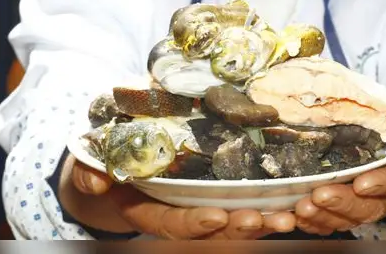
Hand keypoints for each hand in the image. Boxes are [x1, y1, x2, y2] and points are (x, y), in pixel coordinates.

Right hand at [59, 155, 296, 239]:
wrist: (113, 156)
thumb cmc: (106, 154)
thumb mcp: (91, 159)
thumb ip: (92, 170)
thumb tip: (96, 179)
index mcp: (147, 209)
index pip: (172, 224)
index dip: (194, 224)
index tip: (217, 217)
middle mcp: (176, 215)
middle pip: (210, 233)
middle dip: (238, 229)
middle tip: (266, 220)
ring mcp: (198, 207)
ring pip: (232, 224)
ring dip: (260, 223)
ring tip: (287, 218)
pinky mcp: (218, 195)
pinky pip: (244, 206)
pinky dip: (267, 207)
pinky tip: (293, 203)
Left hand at [294, 95, 385, 235]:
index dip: (383, 184)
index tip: (363, 183)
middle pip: (369, 206)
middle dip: (343, 203)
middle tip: (319, 195)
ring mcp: (371, 200)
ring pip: (349, 216)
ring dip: (324, 215)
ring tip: (302, 207)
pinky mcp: (352, 201)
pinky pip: (334, 217)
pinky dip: (316, 220)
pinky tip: (295, 215)